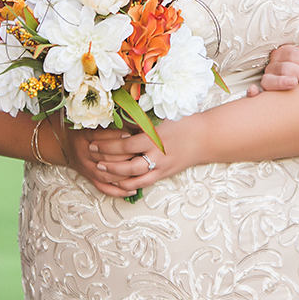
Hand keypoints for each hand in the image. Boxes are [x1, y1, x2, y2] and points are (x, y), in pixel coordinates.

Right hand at [63, 126, 138, 197]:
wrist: (64, 143)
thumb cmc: (82, 131)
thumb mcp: (92, 123)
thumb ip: (109, 123)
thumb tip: (132, 123)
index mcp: (84, 137)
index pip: (101, 137)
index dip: (117, 137)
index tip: (131, 136)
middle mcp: (84, 154)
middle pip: (105, 157)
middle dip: (125, 156)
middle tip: (140, 153)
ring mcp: (87, 169)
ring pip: (106, 175)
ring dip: (124, 174)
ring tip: (139, 171)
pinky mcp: (89, 179)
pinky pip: (104, 188)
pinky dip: (118, 191)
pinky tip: (132, 190)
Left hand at [84, 120, 199, 195]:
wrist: (205, 138)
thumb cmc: (184, 122)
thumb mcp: (162, 115)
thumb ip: (141, 118)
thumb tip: (119, 113)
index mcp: (155, 138)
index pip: (126, 144)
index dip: (107, 145)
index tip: (94, 142)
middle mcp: (158, 155)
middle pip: (127, 163)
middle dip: (108, 161)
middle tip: (92, 156)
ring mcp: (162, 167)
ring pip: (134, 177)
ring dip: (116, 174)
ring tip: (101, 169)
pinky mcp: (165, 174)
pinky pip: (145, 183)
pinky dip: (130, 185)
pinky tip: (118, 183)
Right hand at [251, 40, 298, 95]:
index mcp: (284, 54)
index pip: (294, 54)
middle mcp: (273, 66)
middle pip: (284, 67)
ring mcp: (266, 80)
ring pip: (269, 80)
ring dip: (280, 81)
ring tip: (294, 83)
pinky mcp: (260, 95)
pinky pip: (251, 94)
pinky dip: (251, 93)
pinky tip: (254, 91)